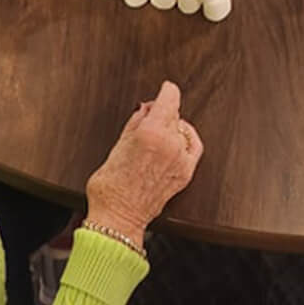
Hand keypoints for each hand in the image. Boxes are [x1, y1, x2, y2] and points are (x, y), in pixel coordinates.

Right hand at [85, 80, 203, 246]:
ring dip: (172, 127)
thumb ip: (136, 121)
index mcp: (151, 132)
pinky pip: (193, 147)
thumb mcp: (118, 145)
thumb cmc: (110, 186)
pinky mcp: (185, 173)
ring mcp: (180, 159)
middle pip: (174, 114)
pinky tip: (178, 140)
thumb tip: (146, 107)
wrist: (117, 217)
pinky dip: (186, 140)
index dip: (167, 90)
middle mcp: (170, 144)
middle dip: (162, 112)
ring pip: (182, 130)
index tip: (166, 87)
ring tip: (157, 134)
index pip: (169, 99)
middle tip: (149, 116)